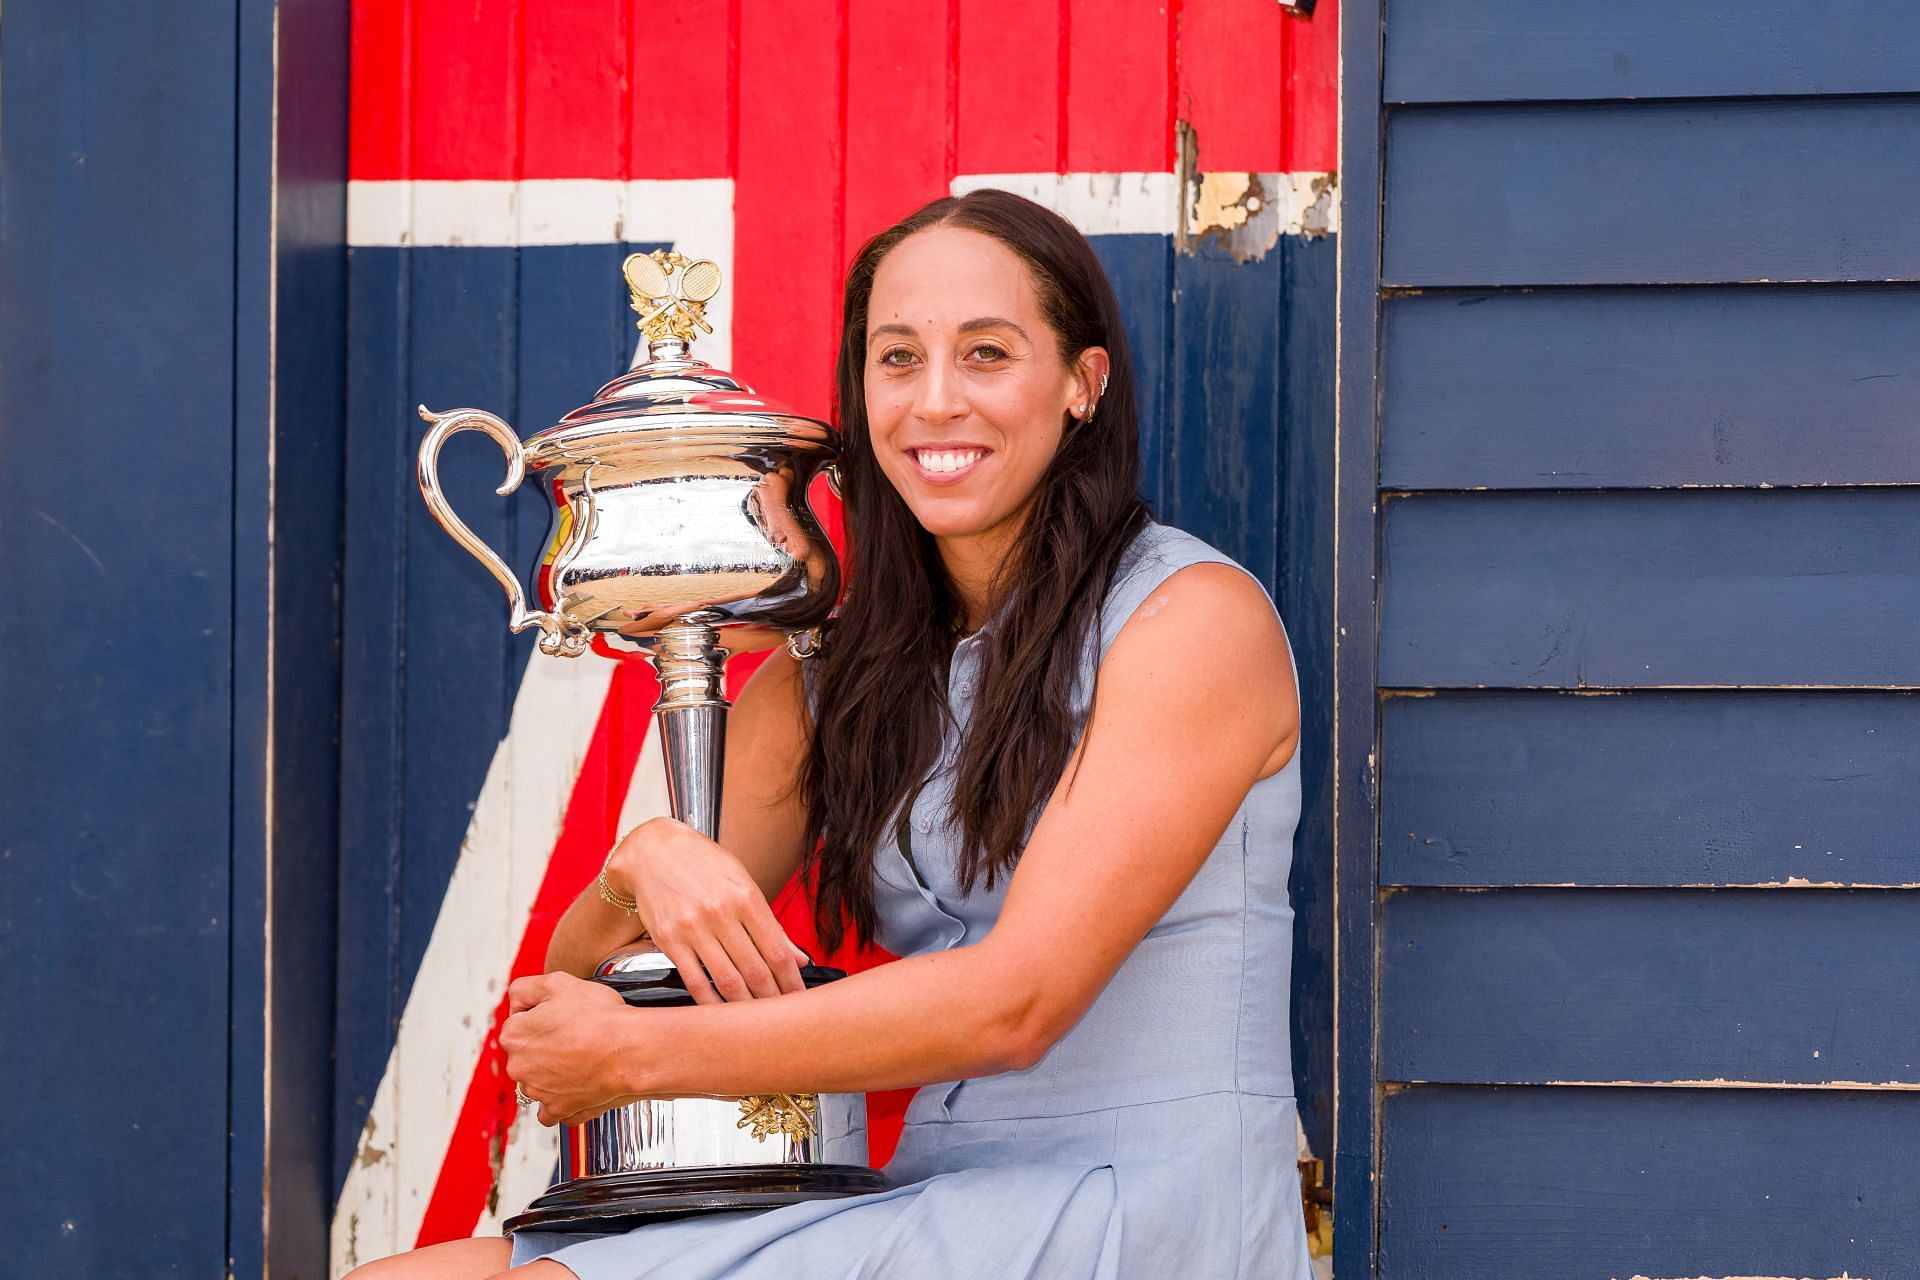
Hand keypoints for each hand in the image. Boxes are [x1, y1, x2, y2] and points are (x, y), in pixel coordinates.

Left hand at [503, 972, 639, 1126]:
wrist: (631, 1050)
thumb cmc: (600, 1018)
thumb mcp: (557, 982)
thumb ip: (524, 988)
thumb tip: (516, 1001)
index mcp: (514, 1034)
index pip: (517, 1021)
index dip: (541, 1015)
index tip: (559, 1015)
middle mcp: (519, 1066)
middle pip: (526, 1052)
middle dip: (544, 1044)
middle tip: (572, 1035)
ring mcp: (538, 1090)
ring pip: (537, 1079)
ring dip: (553, 1071)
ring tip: (581, 1057)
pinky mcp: (557, 1108)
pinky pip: (550, 1109)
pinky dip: (560, 1100)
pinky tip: (575, 1085)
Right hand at [604, 816, 807, 1004]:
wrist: (652, 852)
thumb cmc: (703, 864)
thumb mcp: (743, 882)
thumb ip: (770, 923)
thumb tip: (798, 957)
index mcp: (746, 897)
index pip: (777, 951)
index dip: (792, 981)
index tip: (799, 999)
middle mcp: (721, 913)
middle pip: (755, 970)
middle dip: (773, 999)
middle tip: (783, 1017)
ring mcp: (693, 929)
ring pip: (727, 980)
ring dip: (746, 1006)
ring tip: (758, 1021)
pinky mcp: (669, 941)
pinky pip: (694, 981)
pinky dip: (711, 1004)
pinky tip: (723, 1016)